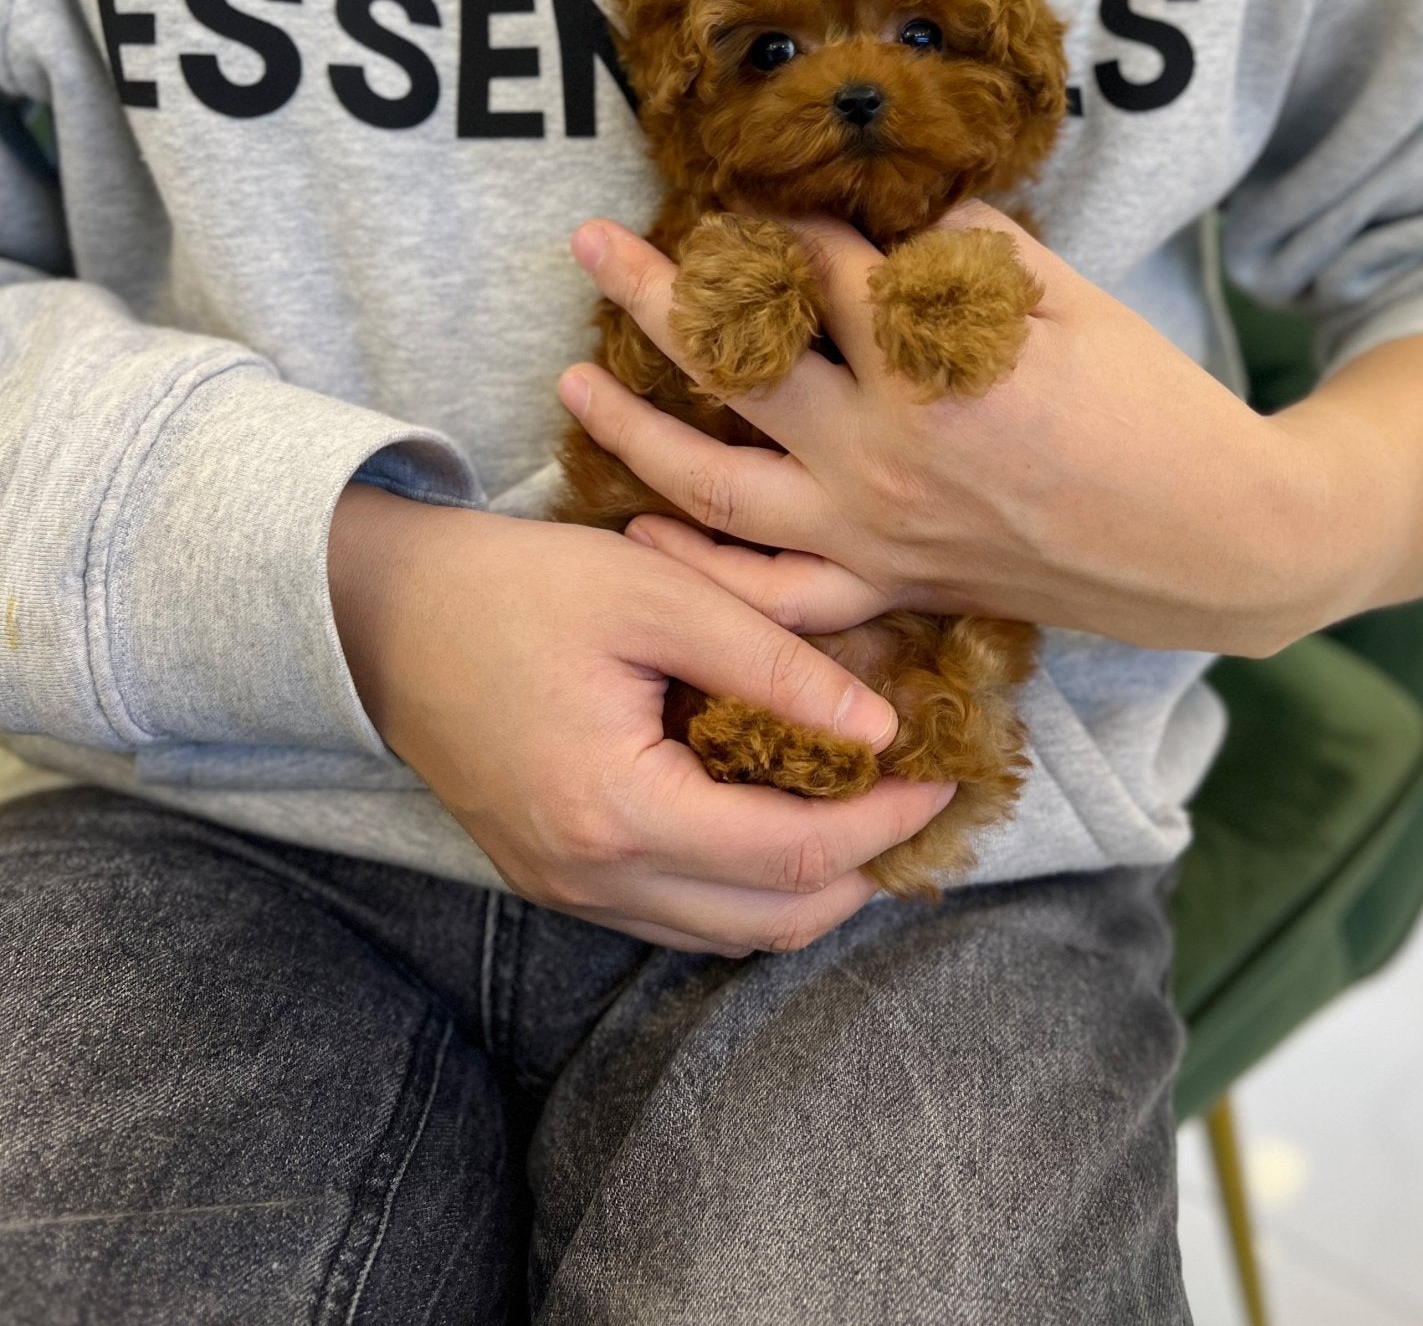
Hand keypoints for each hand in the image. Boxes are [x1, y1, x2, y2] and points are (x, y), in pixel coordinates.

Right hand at [328, 485, 954, 954]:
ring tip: (861, 810)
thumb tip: (881, 727)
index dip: (883, 821)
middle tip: (914, 803)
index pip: (792, 856)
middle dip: (861, 872)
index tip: (942, 774)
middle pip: (769, 921)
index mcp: (618, 811)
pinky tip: (774, 816)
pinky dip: (743, 883)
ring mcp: (566, 889)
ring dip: (805, 888)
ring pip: (725, 931)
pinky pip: (675, 914)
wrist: (384, 612)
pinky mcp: (552, 878)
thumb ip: (774, 661)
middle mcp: (591, 877)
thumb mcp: (657, 594)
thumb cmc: (518, 586)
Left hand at [557, 204, 1382, 657]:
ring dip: (634, 428)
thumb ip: (969, 247)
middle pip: (733, 358)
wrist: (1215, 541)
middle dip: (651, 292)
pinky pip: (772, 592)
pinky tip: (637, 532)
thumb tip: (902, 222)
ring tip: (566, 381)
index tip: (742, 202)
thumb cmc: (1154, 406)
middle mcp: (881, 446)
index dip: (773, 226)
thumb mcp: (1069, 295)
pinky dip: (699, 570)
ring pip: (718, 481)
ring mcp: (875, 527)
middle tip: (588, 245)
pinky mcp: (891, 583)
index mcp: (931, 355)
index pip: (814, 270)